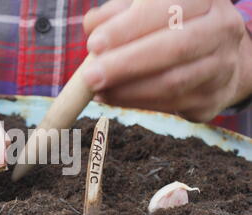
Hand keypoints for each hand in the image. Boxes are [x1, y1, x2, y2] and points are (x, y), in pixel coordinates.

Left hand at [83, 0, 251, 121]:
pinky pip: (171, 105)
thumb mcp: (145, 8)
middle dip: (126, 65)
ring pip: (172, 83)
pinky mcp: (212, 98)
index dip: (128, 28)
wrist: (215, 56)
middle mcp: (222, 28)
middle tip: (90, 77)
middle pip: (174, 48)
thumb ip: (118, 13)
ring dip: (127, 91)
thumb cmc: (168, 26)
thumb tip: (93, 25)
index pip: (166, 9)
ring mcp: (222, 66)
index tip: (94, 44)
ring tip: (96, 91)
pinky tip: (112, 97)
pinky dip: (135, 103)